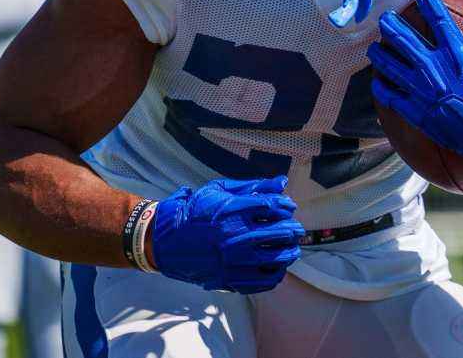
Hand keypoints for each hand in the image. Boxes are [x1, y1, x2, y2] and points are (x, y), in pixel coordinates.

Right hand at [151, 177, 304, 293]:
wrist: (166, 242)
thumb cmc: (194, 213)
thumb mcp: (219, 191)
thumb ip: (252, 187)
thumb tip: (282, 182)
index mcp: (232, 211)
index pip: (274, 206)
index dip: (286, 205)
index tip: (288, 207)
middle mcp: (235, 237)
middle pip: (281, 232)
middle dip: (293, 229)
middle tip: (296, 229)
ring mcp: (233, 261)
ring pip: (278, 258)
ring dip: (290, 251)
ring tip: (290, 248)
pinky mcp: (230, 280)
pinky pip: (265, 281)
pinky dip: (276, 273)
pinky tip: (275, 266)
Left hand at [367, 0, 462, 165]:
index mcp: (457, 53)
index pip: (436, 16)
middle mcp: (435, 69)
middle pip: (404, 40)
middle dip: (391, 25)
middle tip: (384, 17)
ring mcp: (423, 92)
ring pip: (391, 67)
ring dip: (381, 54)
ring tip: (374, 47)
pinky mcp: (418, 114)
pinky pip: (391, 98)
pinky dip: (382, 88)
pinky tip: (377, 83)